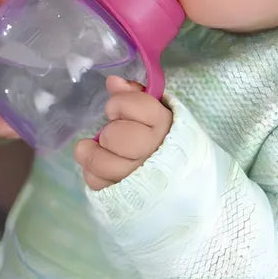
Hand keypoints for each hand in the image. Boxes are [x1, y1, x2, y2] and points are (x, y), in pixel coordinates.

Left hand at [74, 76, 171, 190]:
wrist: (184, 184)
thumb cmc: (165, 141)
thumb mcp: (157, 114)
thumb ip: (135, 96)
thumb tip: (112, 82)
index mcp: (165, 126)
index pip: (135, 106)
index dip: (120, 104)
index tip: (116, 110)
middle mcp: (154, 153)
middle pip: (116, 136)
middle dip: (109, 132)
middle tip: (111, 135)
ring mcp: (140, 178)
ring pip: (102, 163)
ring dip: (92, 153)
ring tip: (93, 148)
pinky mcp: (124, 196)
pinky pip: (97, 182)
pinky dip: (92, 173)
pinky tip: (100, 168)